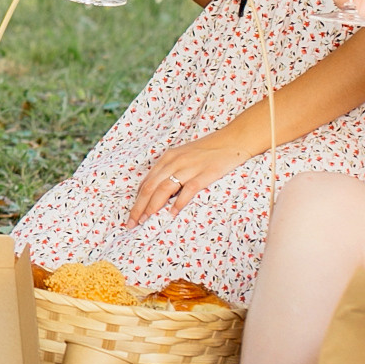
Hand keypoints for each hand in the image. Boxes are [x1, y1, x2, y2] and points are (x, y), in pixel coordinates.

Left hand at [127, 130, 251, 226]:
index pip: (146, 182)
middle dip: (139, 207)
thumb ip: (170, 170)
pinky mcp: (205, 173)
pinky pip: (188, 190)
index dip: (137, 200)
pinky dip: (179, 203)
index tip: (131, 216)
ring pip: (164, 189)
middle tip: (131, 224)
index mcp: (168, 158)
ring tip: (146, 220)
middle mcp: (175, 161)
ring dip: (153, 207)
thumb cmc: (208, 150)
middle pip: (151, 187)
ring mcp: (189, 167)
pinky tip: (172, 214)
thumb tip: (157, 192)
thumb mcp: (184, 156)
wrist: (233, 140)